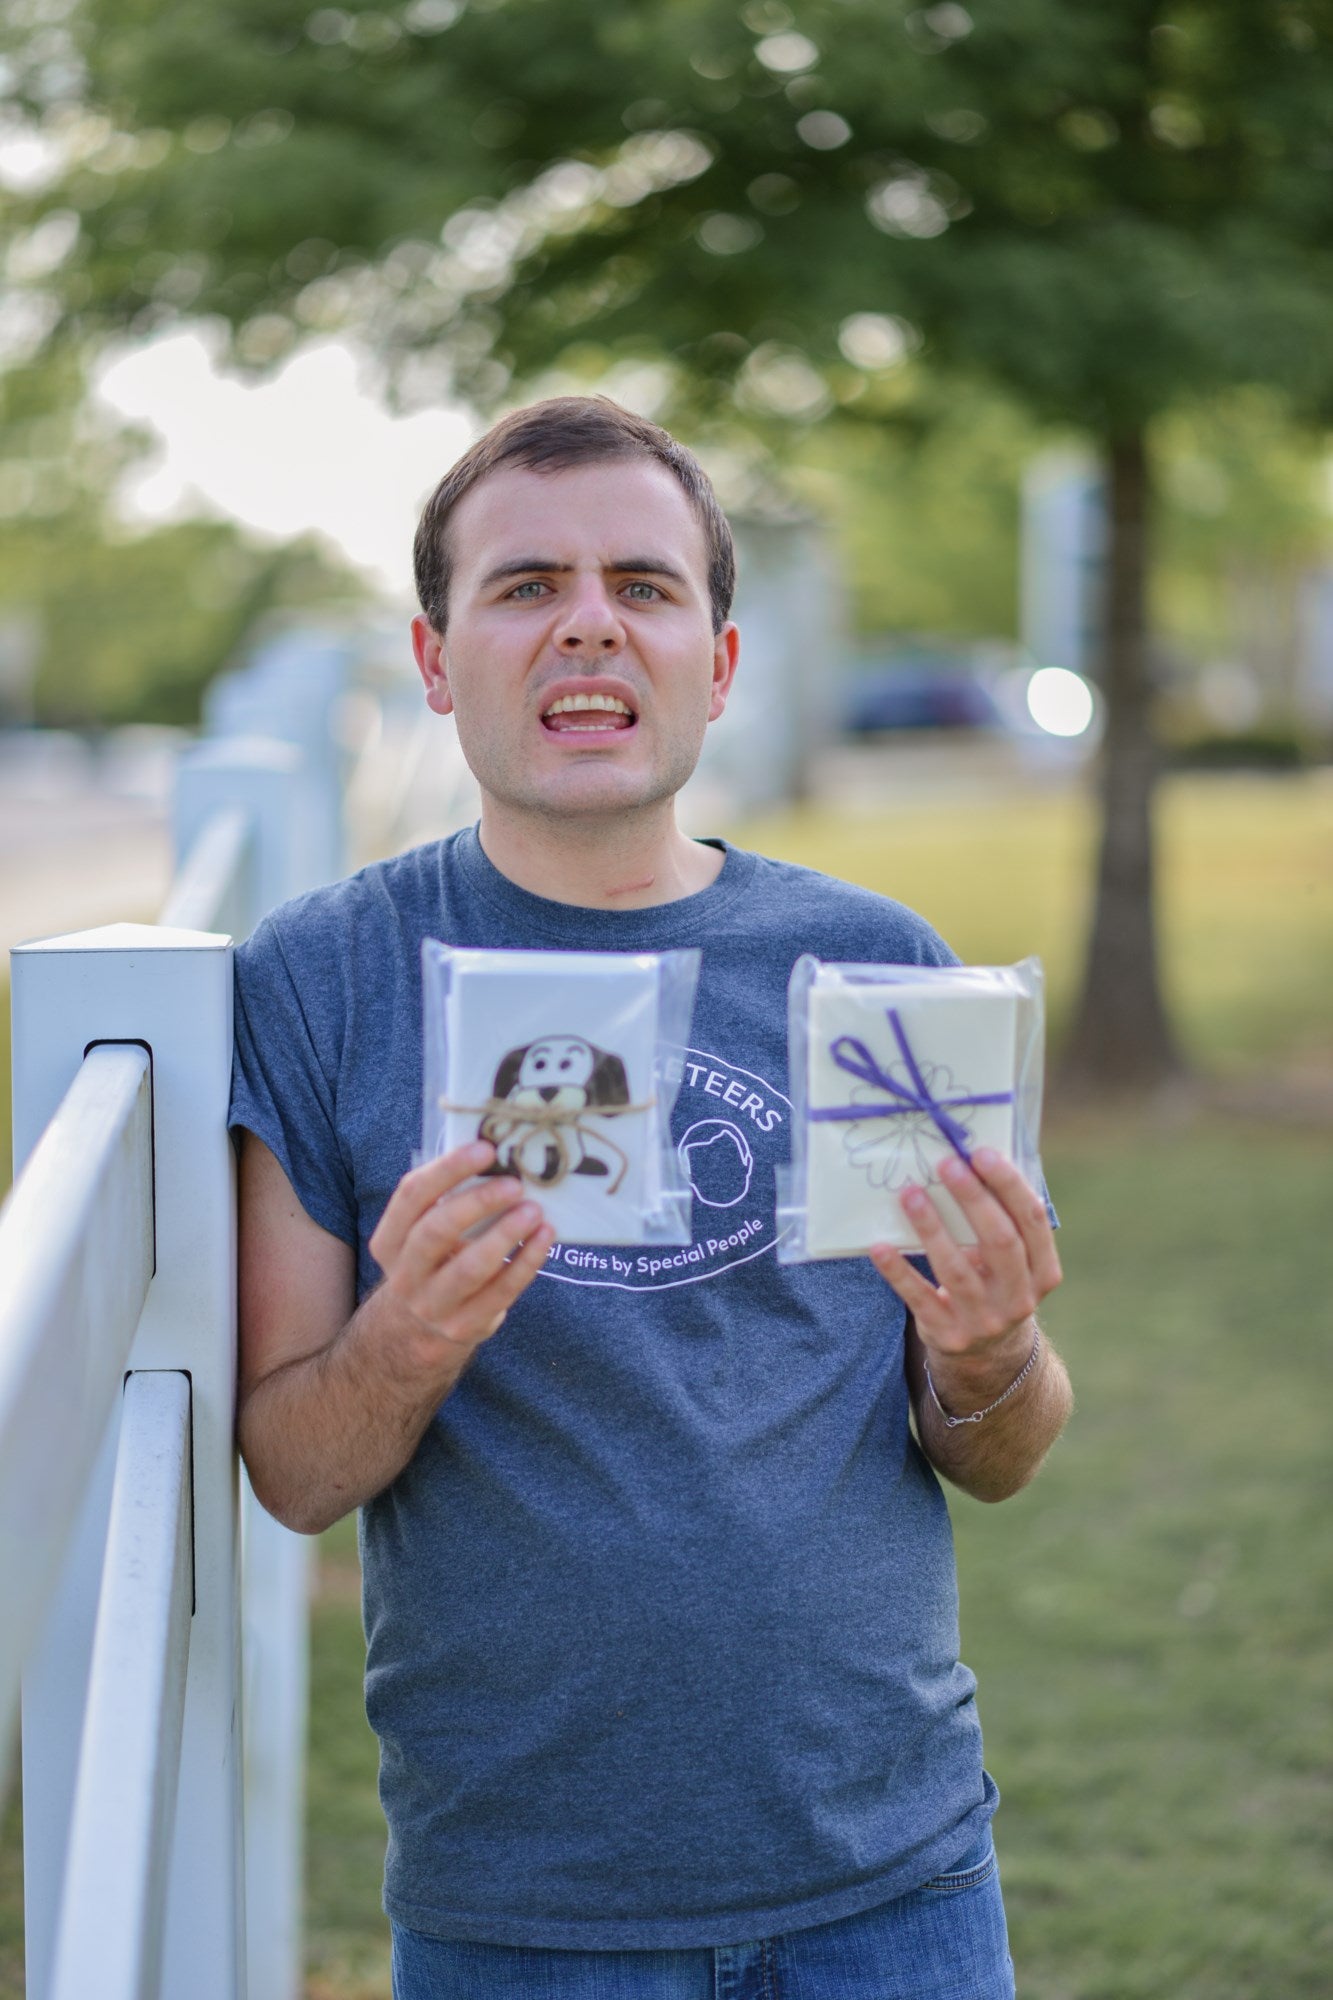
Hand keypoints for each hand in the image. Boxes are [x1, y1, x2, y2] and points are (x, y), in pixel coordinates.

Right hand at [368, 1141, 554, 1351]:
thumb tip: (500, 1157)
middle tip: (515, 1184)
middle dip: (478, 1202)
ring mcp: (432, 1304)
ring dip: (506, 1234)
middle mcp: (404, 1273)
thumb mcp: (423, 1232)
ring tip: (534, 1210)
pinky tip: (545, 1237)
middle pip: (436, 1230)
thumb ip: (447, 1199)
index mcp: (389, 1239)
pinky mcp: (464, 1326)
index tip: (486, 1149)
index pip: (412, 1195)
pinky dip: (527, 1262)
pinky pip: (501, 1292)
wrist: (421, 1328)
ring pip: (470, 1267)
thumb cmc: (434, 1260)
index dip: (448, 1169)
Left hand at [868, 1148, 1061, 1393]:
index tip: (982, 1153)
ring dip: (931, 1227)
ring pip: (956, 1269)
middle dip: (973, 1198)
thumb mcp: (1013, 1262)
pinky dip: (898, 1271)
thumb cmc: (994, 1284)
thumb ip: (1003, 1221)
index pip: (1032, 1221)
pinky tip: (879, 1246)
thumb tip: (971, 1160)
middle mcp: (1019, 1298)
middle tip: (947, 1164)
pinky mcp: (947, 1334)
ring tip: (910, 1193)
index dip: (1009, 1185)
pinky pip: (919, 1298)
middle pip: (1000, 1241)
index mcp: (1043, 1272)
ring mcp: (984, 1320)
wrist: (984, 1355)